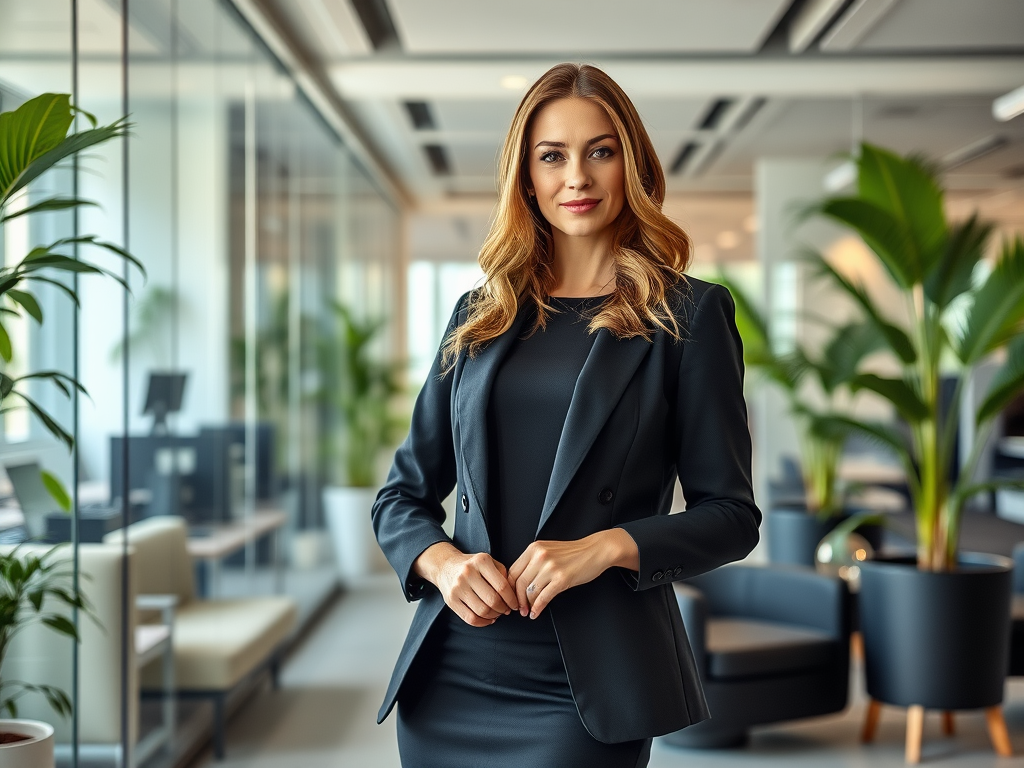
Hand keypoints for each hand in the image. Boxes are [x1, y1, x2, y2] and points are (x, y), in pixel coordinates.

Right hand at [412, 542, 518, 626]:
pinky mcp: (450, 600)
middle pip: (492, 600)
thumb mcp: (489, 562)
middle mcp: (468, 573)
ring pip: (482, 611)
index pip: (502, 586)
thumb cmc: (473, 566)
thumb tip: (514, 595)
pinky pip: (470, 618)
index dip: (512, 599)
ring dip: (494, 616)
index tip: (515, 605)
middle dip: (503, 609)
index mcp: (481, 561)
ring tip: (497, 613)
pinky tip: (488, 619)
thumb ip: (503, 575)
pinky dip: (482, 622)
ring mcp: (457, 587)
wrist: (445, 566)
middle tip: (506, 610)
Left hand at [508, 529, 638, 619]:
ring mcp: (550, 567)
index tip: (510, 597)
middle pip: (519, 583)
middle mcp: (539, 556)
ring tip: (528, 611)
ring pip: (530, 591)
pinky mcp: (561, 579)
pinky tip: (536, 613)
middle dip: (516, 599)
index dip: (509, 588)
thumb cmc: (573, 552)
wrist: (596, 550)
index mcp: (533, 549)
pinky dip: (537, 608)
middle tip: (518, 608)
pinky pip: (543, 597)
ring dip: (527, 605)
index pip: (513, 571)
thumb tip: (519, 581)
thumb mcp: (548, 550)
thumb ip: (533, 561)